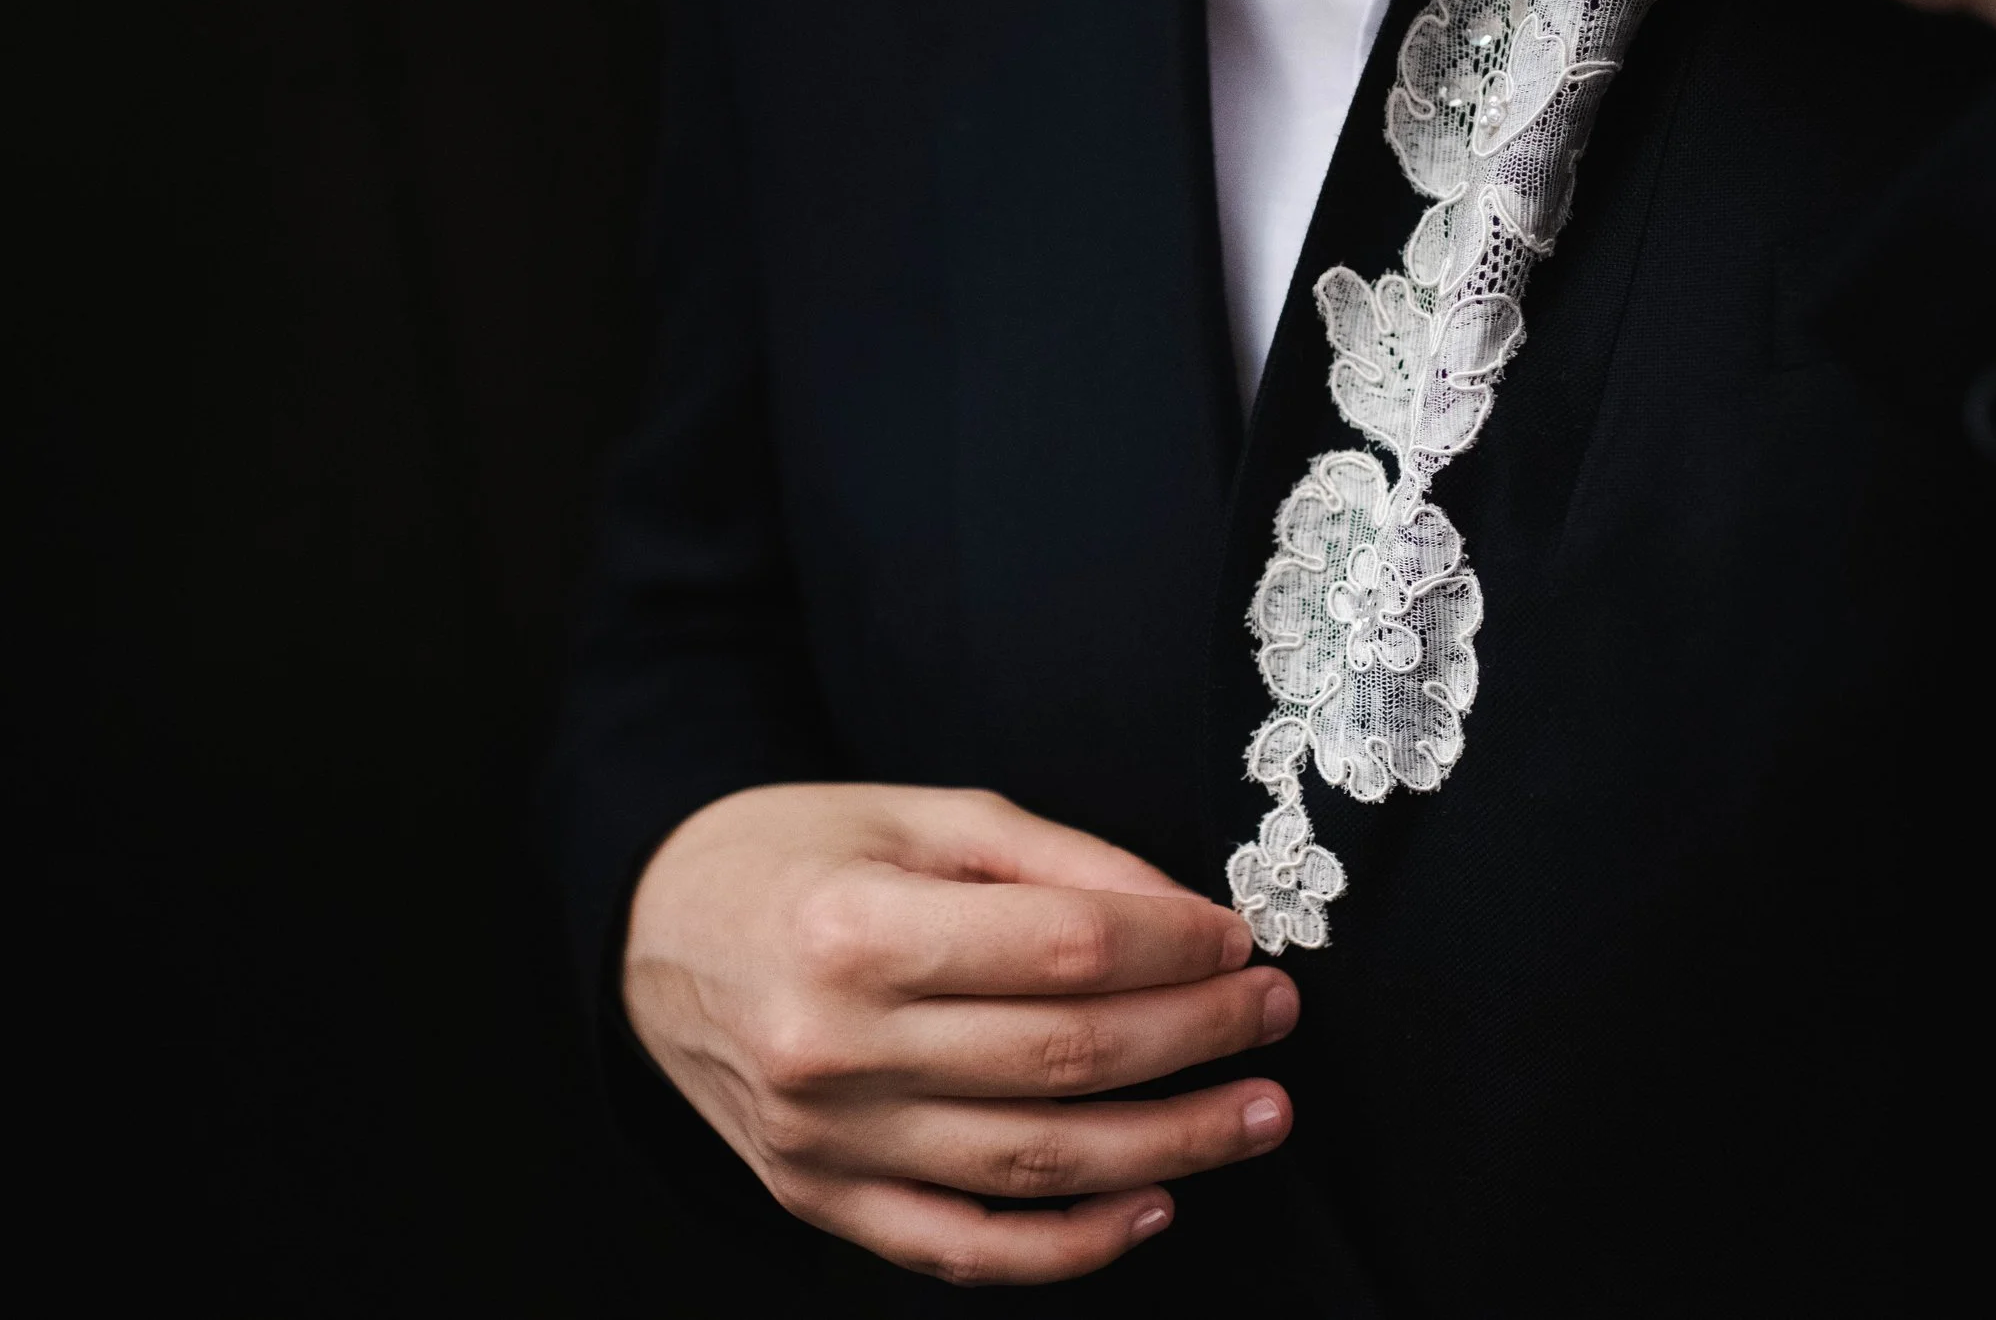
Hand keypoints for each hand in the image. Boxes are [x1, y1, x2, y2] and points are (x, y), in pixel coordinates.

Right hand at [622, 783, 1297, 1285]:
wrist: (653, 933)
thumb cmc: (801, 858)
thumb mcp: (925, 817)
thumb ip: (1060, 863)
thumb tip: (1189, 919)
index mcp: (857, 928)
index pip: (1062, 951)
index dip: (1173, 950)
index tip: (1239, 940)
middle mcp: (834, 1045)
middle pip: (1063, 1058)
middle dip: (1196, 1038)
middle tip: (1275, 1014)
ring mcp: (824, 1141)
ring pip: (1034, 1162)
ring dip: (1171, 1145)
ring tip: (1257, 1114)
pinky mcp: (820, 1199)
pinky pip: (964, 1247)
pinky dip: (1070, 1244)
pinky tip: (1151, 1204)